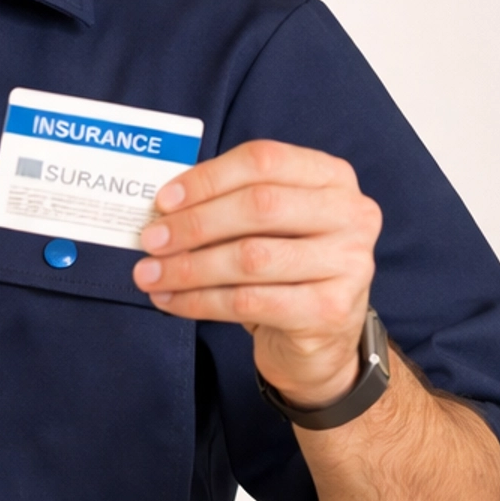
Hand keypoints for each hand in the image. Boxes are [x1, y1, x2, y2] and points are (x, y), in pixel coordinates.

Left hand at [131, 140, 381, 410]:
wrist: (321, 339)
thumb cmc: (287, 270)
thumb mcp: (270, 227)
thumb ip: (229, 205)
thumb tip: (164, 209)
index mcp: (333, 177)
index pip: (264, 161)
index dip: (208, 178)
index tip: (164, 200)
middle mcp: (351, 214)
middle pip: (260, 206)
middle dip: (195, 224)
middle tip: (151, 241)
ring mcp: (348, 263)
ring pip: (251, 258)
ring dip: (189, 267)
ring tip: (149, 274)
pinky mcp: (330, 309)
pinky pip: (249, 302)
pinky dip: (199, 301)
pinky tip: (170, 301)